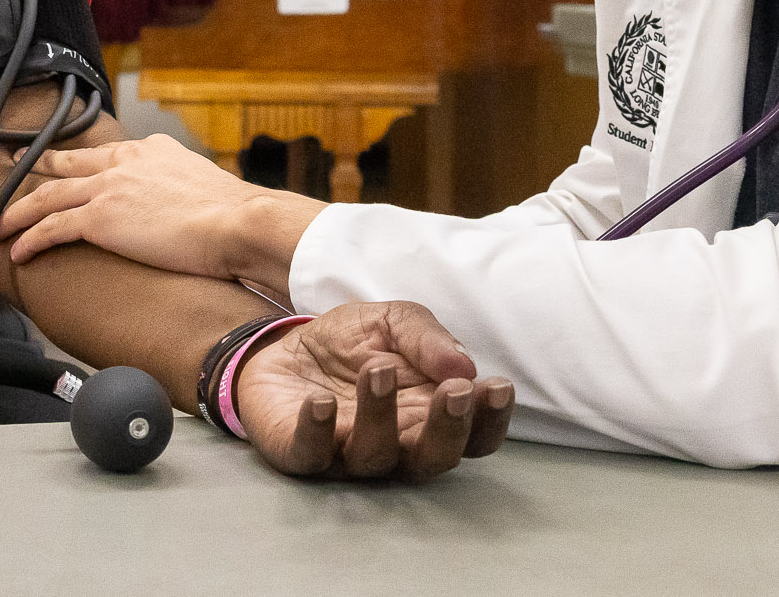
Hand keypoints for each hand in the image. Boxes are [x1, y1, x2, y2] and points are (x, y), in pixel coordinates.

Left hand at [0, 134, 323, 287]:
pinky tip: (18, 250)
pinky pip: (53, 228)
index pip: (104, 153)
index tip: (64, 163)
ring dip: (19, 211)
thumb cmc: (236, 217)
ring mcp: (109, 188)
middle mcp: (125, 162)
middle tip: (13, 164)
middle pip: (66, 164)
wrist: (239, 223)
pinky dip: (30, 238)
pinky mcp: (100, 218)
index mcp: (152, 152)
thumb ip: (187, 192)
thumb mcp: (207, 189)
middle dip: (35, 166)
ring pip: (48, 196)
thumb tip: (195, 210)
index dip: (78, 161)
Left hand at [237, 302, 513, 480]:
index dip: (491, 419)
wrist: (281, 350)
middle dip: (450, 428)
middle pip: (435, 458)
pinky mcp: (300, 453)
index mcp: (429, 414)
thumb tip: (463, 363)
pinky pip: (311, 454)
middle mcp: (397, 444)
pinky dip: (317, 431)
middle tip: (455, 391)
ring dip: (380, 416)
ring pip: (376, 456)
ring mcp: (348, 453)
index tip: (498, 387)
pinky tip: (321, 403)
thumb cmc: (349, 344)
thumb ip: (426, 336)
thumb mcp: (391, 321)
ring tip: (377, 371)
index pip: (474, 433)